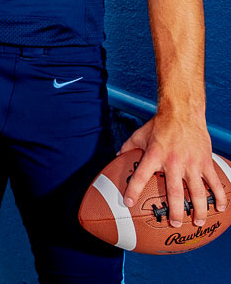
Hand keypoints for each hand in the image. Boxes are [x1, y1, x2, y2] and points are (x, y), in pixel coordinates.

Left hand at [119, 111, 226, 226]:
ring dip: (198, 210)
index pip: (141, 176)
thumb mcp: (140, 135)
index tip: (129, 204)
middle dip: (174, 211)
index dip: (134, 191)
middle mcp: (173, 162)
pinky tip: (219, 208)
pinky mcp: (206, 162)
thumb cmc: (159, 124)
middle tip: (173, 224)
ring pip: (197, 192)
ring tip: (196, 222)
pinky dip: (219, 197)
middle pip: (174, 192)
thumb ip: (128, 148)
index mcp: (154, 155)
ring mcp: (192, 163)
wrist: (183, 112)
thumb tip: (118, 158)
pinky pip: (214, 183)